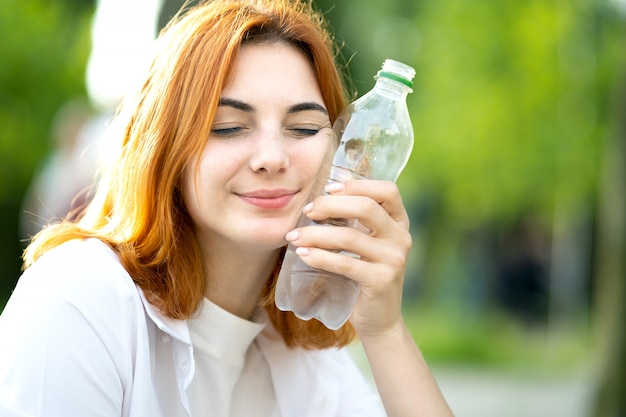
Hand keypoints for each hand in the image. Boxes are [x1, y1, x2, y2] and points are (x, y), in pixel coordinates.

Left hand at [285, 179, 411, 337]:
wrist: (379, 319)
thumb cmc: (365, 275)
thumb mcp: (367, 244)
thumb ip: (355, 221)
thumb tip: (318, 198)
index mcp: (400, 222)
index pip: (387, 190)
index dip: (357, 184)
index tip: (328, 188)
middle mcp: (402, 237)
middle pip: (366, 208)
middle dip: (330, 205)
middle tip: (307, 212)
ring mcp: (394, 260)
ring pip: (350, 237)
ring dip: (316, 234)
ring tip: (294, 237)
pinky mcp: (381, 280)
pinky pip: (345, 263)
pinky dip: (319, 256)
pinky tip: (303, 254)